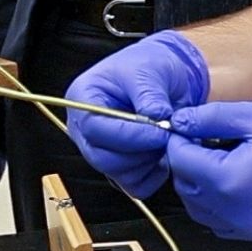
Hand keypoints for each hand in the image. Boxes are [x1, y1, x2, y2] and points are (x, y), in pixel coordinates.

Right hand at [64, 31, 210, 198]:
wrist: (165, 75)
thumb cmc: (149, 65)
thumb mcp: (149, 70)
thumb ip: (150, 96)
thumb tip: (158, 119)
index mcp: (83, 100)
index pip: (94, 129)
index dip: (128, 136)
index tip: (159, 132)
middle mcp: (86, 130)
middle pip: (102, 158)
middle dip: (140, 152)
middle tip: (167, 136)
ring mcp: (102, 151)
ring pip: (120, 174)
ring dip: (149, 162)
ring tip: (166, 138)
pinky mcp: (121, 167)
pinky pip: (135, 185)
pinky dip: (154, 175)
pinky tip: (163, 153)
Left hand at [165, 100, 251, 241]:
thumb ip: (212, 118)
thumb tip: (181, 121)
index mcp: (230, 182)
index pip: (180, 161)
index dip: (179, 138)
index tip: (187, 124)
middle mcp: (234, 212)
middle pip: (185, 187)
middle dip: (188, 160)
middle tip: (206, 136)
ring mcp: (247, 228)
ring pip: (199, 209)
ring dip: (200, 182)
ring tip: (223, 154)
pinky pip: (221, 221)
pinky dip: (217, 201)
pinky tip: (237, 176)